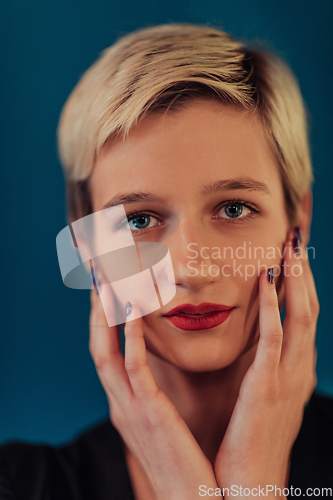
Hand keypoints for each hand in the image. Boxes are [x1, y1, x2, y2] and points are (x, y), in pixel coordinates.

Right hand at [89, 284, 217, 499]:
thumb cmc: (180, 461)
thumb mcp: (159, 422)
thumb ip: (151, 396)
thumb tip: (156, 373)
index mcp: (123, 401)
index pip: (104, 350)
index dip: (101, 318)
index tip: (107, 287)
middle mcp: (118, 401)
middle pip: (96, 344)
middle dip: (95, 309)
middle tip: (98, 274)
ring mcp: (129, 408)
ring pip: (106, 352)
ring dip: (104, 316)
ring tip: (107, 282)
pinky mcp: (148, 414)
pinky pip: (134, 371)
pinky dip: (128, 340)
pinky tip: (131, 314)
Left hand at [214, 229, 318, 498]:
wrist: (250, 484)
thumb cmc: (251, 438)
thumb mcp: (264, 395)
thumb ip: (265, 366)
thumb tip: (258, 341)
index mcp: (296, 369)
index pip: (304, 315)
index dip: (301, 282)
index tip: (291, 253)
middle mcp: (299, 368)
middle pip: (309, 308)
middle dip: (303, 271)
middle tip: (295, 238)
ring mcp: (288, 376)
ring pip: (300, 316)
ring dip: (295, 279)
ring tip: (289, 247)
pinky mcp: (268, 386)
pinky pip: (274, 338)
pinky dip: (273, 306)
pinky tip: (266, 280)